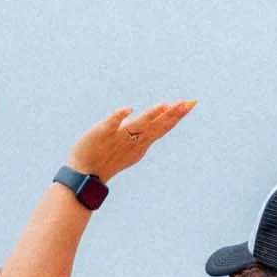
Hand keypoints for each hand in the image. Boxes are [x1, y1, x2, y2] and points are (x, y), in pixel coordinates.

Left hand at [66, 101, 195, 183]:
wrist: (85, 173)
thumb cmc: (107, 160)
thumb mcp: (130, 147)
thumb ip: (142, 134)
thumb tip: (154, 121)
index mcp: (141, 143)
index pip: (162, 126)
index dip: (177, 116)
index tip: (191, 104)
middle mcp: (134, 140)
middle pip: (157, 126)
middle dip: (173, 114)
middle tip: (189, 103)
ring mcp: (119, 137)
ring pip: (139, 125)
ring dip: (152, 115)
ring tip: (165, 105)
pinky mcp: (102, 133)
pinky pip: (112, 124)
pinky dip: (120, 117)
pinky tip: (129, 109)